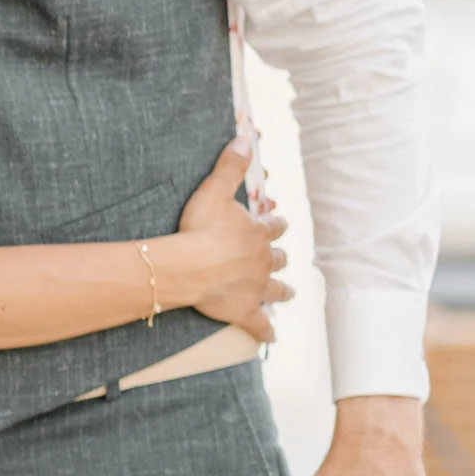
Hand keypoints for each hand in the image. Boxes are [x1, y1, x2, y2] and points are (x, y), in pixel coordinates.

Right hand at [172, 139, 291, 339]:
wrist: (186, 267)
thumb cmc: (198, 229)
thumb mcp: (213, 190)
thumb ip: (230, 165)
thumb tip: (245, 137)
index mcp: (259, 233)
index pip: (274, 226)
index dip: (275, 224)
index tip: (276, 224)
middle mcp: (264, 260)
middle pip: (279, 258)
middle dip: (279, 258)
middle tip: (279, 259)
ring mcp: (256, 288)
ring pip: (278, 290)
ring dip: (282, 291)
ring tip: (288, 293)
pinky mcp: (244, 311)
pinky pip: (260, 325)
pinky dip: (266, 332)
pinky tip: (272, 338)